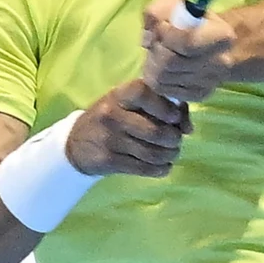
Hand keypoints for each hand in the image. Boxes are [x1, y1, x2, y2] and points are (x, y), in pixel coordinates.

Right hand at [66, 80, 192, 176]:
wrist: (75, 143)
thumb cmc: (115, 118)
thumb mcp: (130, 104)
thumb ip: (162, 106)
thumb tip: (188, 127)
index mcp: (120, 95)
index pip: (145, 93)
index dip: (167, 107)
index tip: (175, 118)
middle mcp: (112, 114)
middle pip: (156, 131)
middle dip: (174, 139)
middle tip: (175, 141)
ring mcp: (109, 139)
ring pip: (153, 153)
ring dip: (170, 155)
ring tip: (171, 153)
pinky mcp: (109, 160)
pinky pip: (144, 168)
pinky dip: (161, 169)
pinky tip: (162, 165)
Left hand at [141, 0, 236, 101]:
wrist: (210, 40)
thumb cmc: (191, 18)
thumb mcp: (175, 2)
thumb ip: (158, 10)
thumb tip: (150, 34)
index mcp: (222, 36)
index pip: (187, 42)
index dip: (165, 34)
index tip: (161, 26)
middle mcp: (221, 63)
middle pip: (171, 62)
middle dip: (155, 50)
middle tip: (156, 42)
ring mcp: (210, 82)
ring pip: (164, 78)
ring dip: (151, 63)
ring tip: (156, 53)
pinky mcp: (199, 95)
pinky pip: (164, 90)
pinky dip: (155, 77)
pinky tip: (161, 67)